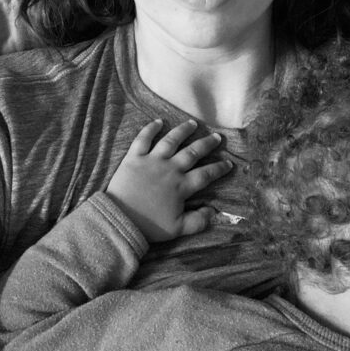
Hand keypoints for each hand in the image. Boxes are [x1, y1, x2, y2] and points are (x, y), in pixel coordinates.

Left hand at [106, 119, 232, 241]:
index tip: (229, 163)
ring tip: (193, 124)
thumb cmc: (149, 225)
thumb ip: (198, 221)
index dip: (219, 168)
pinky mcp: (134, 157)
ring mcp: (152, 161)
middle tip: (217, 137)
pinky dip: (151, 128)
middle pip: (192, 153)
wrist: (120, 220)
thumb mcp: (178, 229)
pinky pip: (143, 139)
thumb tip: (214, 212)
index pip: (206, 174)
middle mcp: (170, 169)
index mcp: (181, 186)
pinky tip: (159, 121)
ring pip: (171, 141)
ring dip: (183, 131)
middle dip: (206, 144)